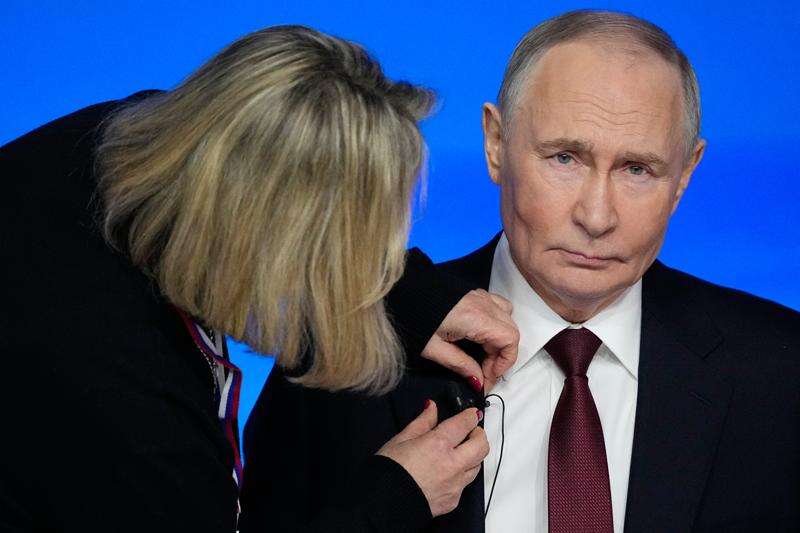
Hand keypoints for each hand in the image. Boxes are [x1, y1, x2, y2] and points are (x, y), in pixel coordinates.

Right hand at [376, 400, 487, 516]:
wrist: (382, 504)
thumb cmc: (388, 470)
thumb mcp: (401, 439)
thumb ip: (422, 422)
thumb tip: (432, 407)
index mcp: (438, 445)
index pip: (465, 424)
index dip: (470, 416)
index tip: (471, 414)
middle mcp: (452, 465)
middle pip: (481, 446)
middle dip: (479, 435)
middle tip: (470, 432)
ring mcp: (455, 485)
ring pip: (477, 467)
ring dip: (472, 456)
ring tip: (458, 452)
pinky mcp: (452, 501)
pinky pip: (464, 485)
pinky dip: (460, 476)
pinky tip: (446, 473)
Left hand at [422, 289, 518, 390]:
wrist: (401, 294)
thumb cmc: (414, 320)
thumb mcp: (434, 349)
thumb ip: (460, 365)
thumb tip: (478, 381)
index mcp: (476, 318)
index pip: (509, 340)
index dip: (504, 363)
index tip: (488, 378)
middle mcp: (484, 304)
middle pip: (511, 331)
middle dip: (502, 355)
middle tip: (483, 371)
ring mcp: (480, 296)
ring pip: (508, 317)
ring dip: (501, 338)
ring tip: (483, 353)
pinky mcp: (474, 293)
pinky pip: (497, 306)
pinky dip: (497, 322)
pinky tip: (481, 334)